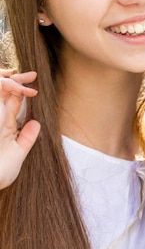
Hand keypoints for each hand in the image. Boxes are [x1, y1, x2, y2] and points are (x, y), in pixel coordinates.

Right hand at [0, 72, 39, 188]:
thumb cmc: (0, 173)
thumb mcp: (17, 154)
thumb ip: (27, 139)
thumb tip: (36, 123)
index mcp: (3, 125)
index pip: (12, 101)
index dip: (22, 90)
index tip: (35, 85)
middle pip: (4, 91)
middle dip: (18, 81)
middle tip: (33, 75)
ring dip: (11, 83)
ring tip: (26, 79)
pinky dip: (7, 88)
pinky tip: (19, 90)